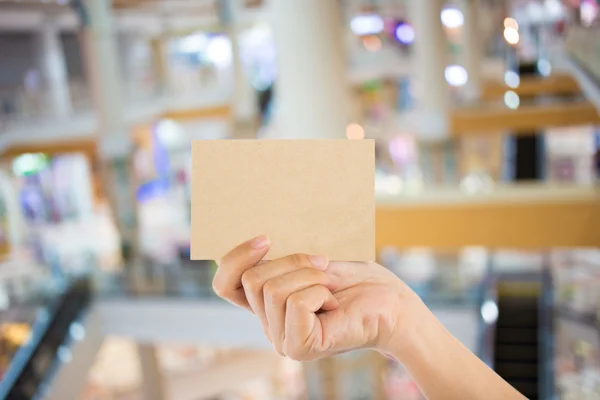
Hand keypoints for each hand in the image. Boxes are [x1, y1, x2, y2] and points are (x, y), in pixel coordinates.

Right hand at [212, 235, 423, 360]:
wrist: (391, 302)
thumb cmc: (357, 280)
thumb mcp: (312, 259)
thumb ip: (281, 257)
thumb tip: (256, 235)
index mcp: (266, 302)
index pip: (225, 285)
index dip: (234, 258)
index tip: (264, 238)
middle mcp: (268, 323)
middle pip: (251, 279)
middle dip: (292, 260)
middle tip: (323, 264)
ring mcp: (282, 338)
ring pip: (272, 290)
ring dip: (311, 276)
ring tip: (332, 286)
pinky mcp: (300, 347)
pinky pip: (296, 303)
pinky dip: (320, 292)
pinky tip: (335, 303)